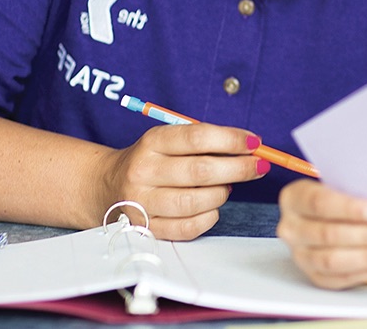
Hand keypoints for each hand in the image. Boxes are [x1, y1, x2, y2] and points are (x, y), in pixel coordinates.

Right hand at [97, 123, 269, 239]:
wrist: (106, 185)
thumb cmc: (153, 160)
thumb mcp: (169, 140)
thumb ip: (205, 142)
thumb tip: (250, 147)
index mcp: (152, 142)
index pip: (197, 137)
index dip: (231, 140)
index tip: (255, 143)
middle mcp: (143, 171)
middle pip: (200, 171)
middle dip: (239, 168)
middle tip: (259, 166)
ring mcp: (142, 203)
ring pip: (196, 202)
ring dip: (222, 194)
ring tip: (227, 187)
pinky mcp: (145, 228)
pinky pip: (187, 228)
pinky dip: (209, 217)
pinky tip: (213, 208)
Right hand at [276, 179, 366, 288]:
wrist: (328, 214)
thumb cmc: (339, 195)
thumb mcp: (342, 182)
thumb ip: (357, 187)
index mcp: (294, 198)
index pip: (319, 203)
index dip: (350, 209)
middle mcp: (292, 228)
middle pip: (328, 235)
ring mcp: (300, 255)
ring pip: (333, 261)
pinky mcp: (314, 275)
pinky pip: (341, 278)